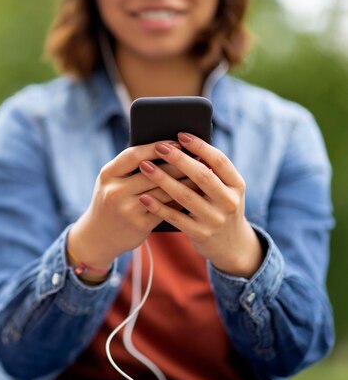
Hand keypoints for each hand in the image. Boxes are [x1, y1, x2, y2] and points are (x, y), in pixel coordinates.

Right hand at [68, 141, 196, 270]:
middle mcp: (115, 191)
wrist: (98, 236)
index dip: (156, 147)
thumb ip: (131, 168)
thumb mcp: (111, 181)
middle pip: (153, 172)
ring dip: (185, 181)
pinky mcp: (139, 224)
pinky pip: (165, 208)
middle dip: (179, 163)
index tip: (176, 142)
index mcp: (108, 174)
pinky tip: (193, 193)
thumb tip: (168, 150)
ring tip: (202, 174)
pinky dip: (181, 199)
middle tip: (198, 156)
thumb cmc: (110, 202)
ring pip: (163, 191)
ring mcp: (127, 209)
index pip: (134, 155)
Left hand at [137, 133, 262, 277]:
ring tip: (145, 166)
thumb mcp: (224, 190)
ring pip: (185, 196)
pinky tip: (144, 196)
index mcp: (236, 185)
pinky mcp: (200, 234)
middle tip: (159, 146)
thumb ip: (210, 172)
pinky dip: (158, 206)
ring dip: (163, 179)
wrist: (230, 245)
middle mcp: (229, 202)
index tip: (181, 134)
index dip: (200, 146)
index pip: (220, 161)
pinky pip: (175, 217)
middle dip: (178, 159)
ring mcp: (215, 219)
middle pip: (202, 176)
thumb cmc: (219, 207)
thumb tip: (180, 145)